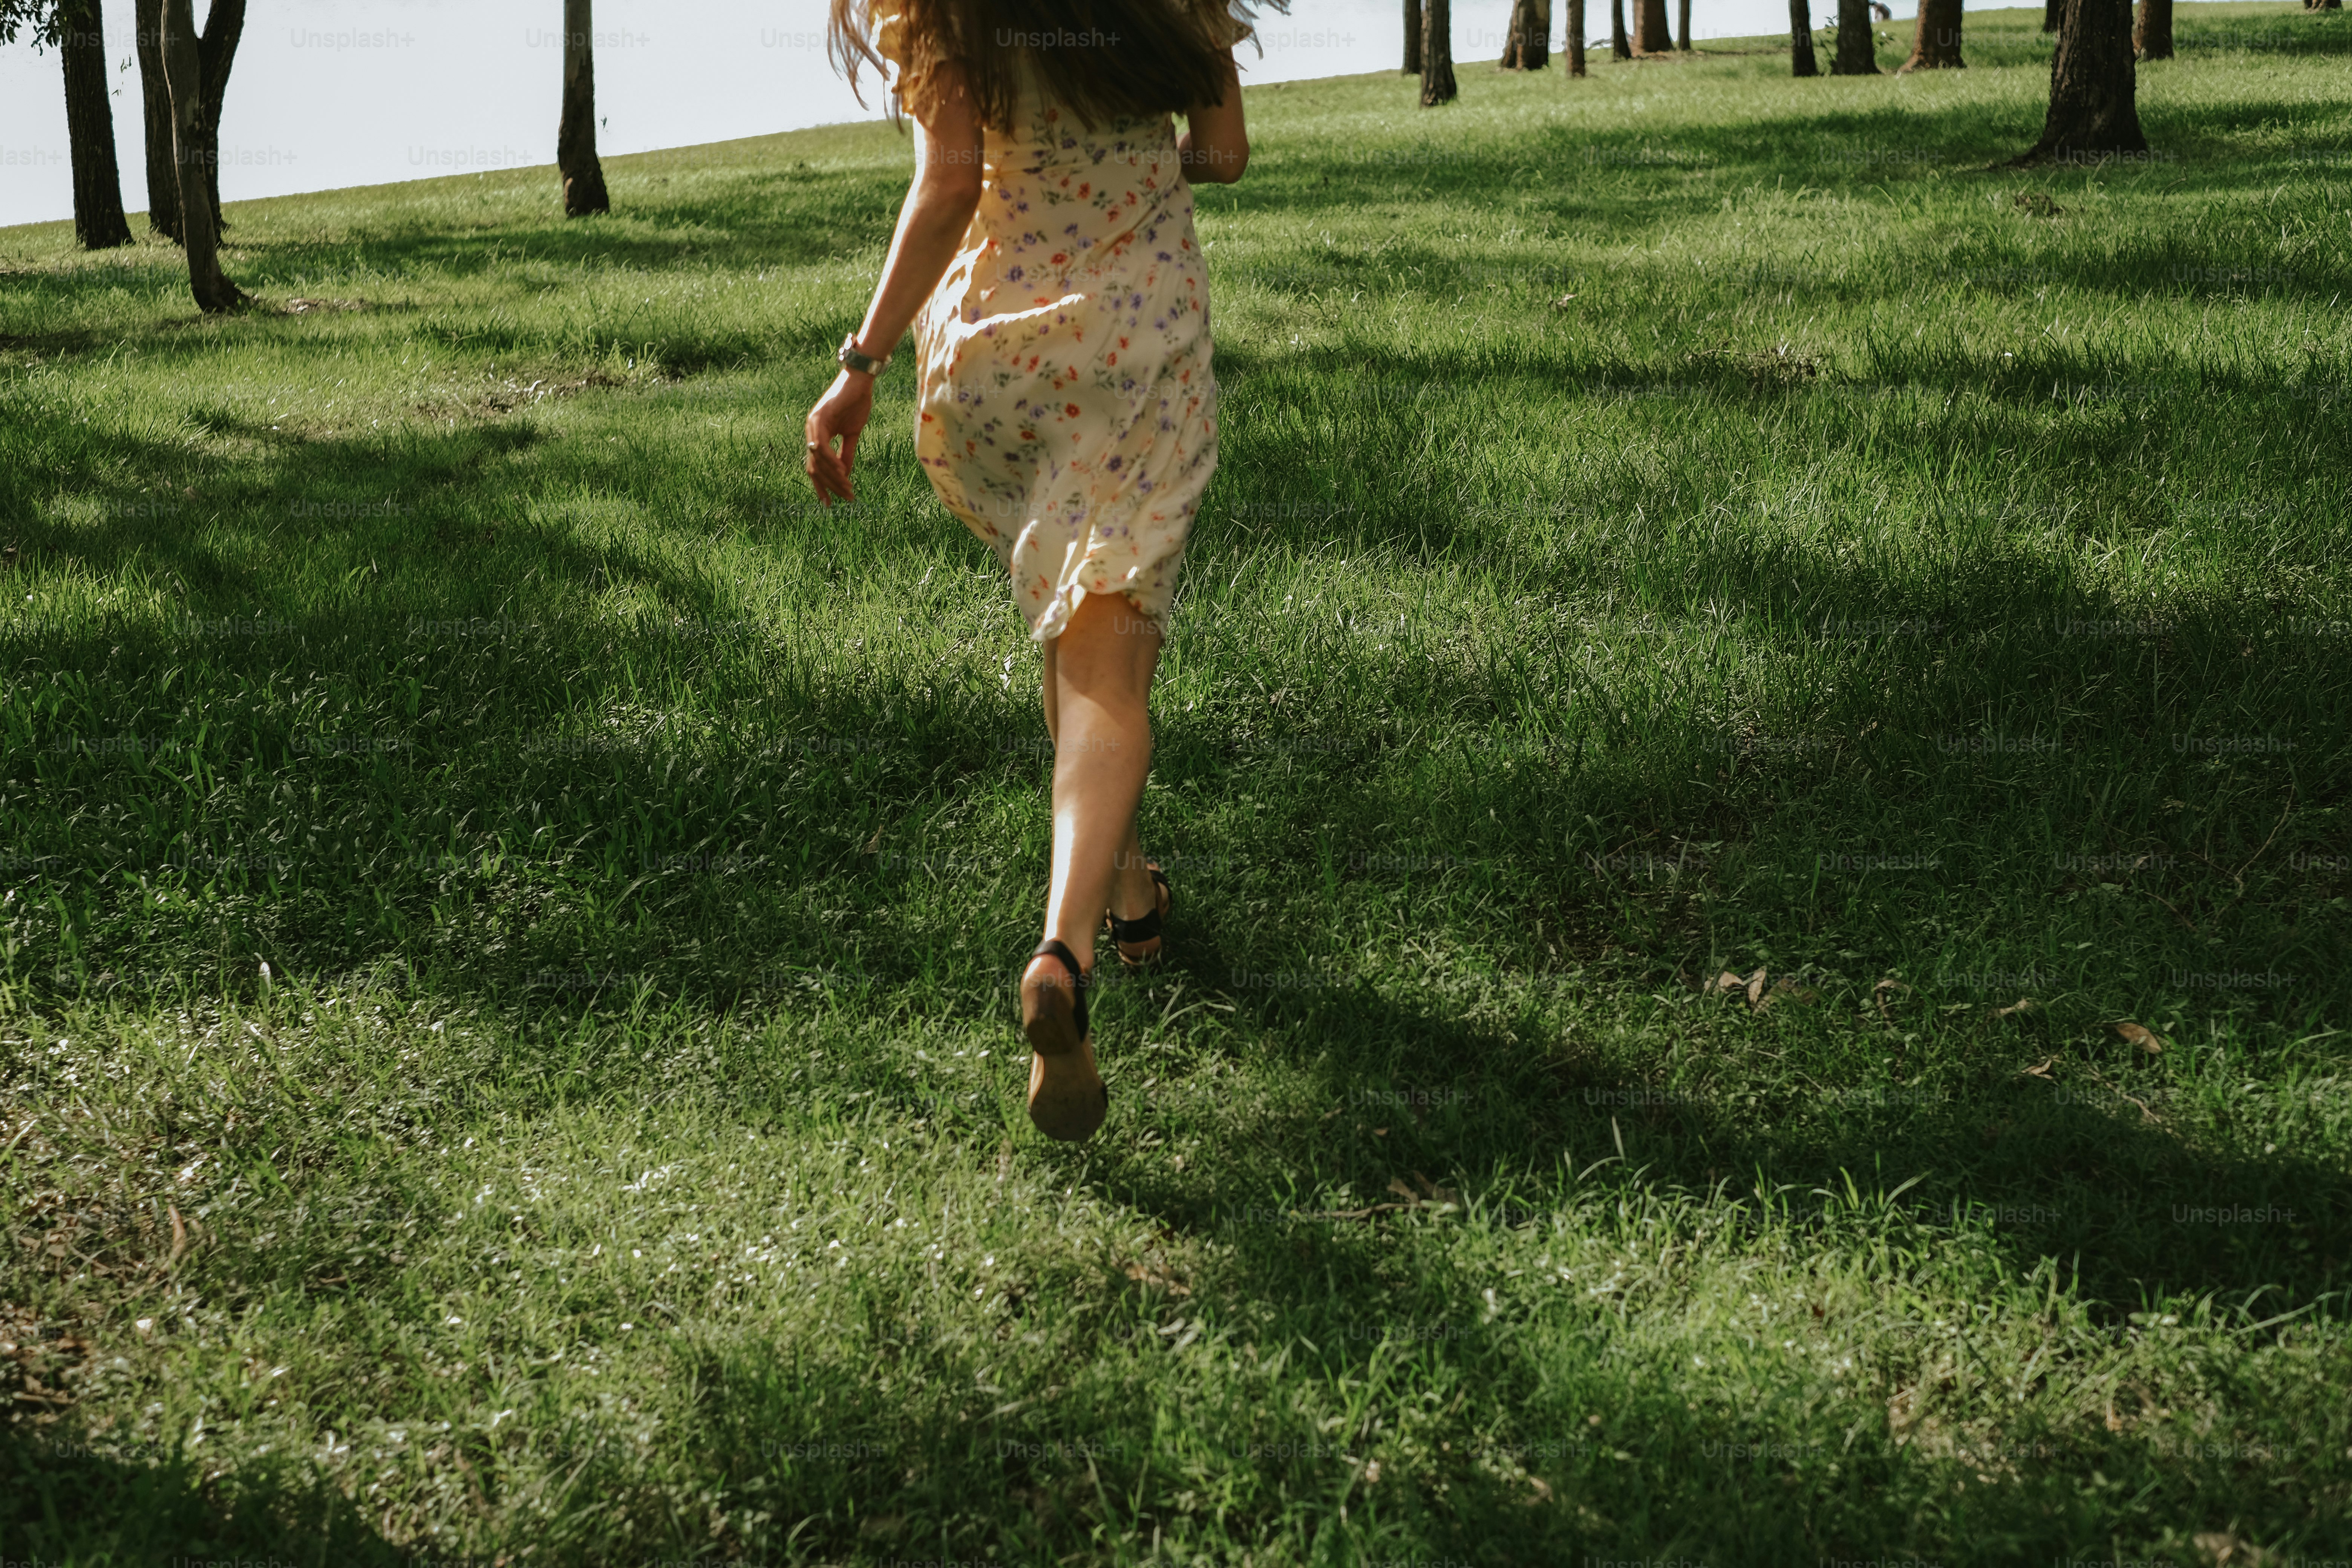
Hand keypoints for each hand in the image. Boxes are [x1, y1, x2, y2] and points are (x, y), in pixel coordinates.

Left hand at [804, 369, 874, 504]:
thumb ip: (846, 454)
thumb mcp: (852, 434)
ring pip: (818, 460)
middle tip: (846, 498)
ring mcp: (813, 424)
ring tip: (848, 489)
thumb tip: (845, 475)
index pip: (815, 467)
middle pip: (814, 468)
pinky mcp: (820, 418)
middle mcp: (811, 432)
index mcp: (817, 436)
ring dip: (833, 477)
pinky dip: (832, 462)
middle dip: (829, 486)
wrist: (860, 381)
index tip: (830, 503)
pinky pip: (823, 446)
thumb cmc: (856, 403)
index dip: (822, 486)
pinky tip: (843, 473)